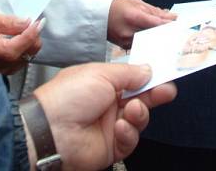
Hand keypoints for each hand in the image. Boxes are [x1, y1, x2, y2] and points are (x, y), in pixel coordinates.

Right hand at [0, 9, 42, 75]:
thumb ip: (6, 21)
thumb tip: (26, 23)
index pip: (11, 49)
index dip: (27, 37)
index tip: (37, 23)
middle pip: (22, 55)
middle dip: (34, 37)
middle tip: (35, 22)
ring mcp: (1, 69)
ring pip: (26, 58)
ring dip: (32, 42)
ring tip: (29, 28)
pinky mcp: (7, 69)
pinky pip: (24, 60)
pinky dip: (29, 48)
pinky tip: (25, 38)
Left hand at [33, 63, 176, 168]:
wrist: (49, 131)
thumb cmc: (67, 97)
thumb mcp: (100, 73)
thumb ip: (128, 73)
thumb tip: (148, 70)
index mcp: (102, 82)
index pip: (133, 79)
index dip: (149, 77)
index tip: (166, 73)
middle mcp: (107, 103)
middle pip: (140, 98)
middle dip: (154, 94)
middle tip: (166, 90)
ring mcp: (110, 125)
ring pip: (139, 119)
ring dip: (139, 113)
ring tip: (132, 109)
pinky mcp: (111, 146)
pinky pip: (130, 139)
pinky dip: (128, 132)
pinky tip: (119, 126)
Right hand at [107, 0, 175, 48]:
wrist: (98, 14)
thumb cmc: (118, 6)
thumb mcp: (138, 3)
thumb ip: (156, 12)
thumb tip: (172, 17)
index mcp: (134, 17)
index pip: (157, 24)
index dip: (170, 26)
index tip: (180, 26)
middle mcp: (130, 31)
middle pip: (154, 36)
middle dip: (166, 34)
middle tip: (178, 35)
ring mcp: (126, 41)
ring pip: (149, 42)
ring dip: (158, 39)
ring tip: (167, 37)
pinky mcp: (124, 47)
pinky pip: (141, 46)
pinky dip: (149, 42)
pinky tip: (154, 39)